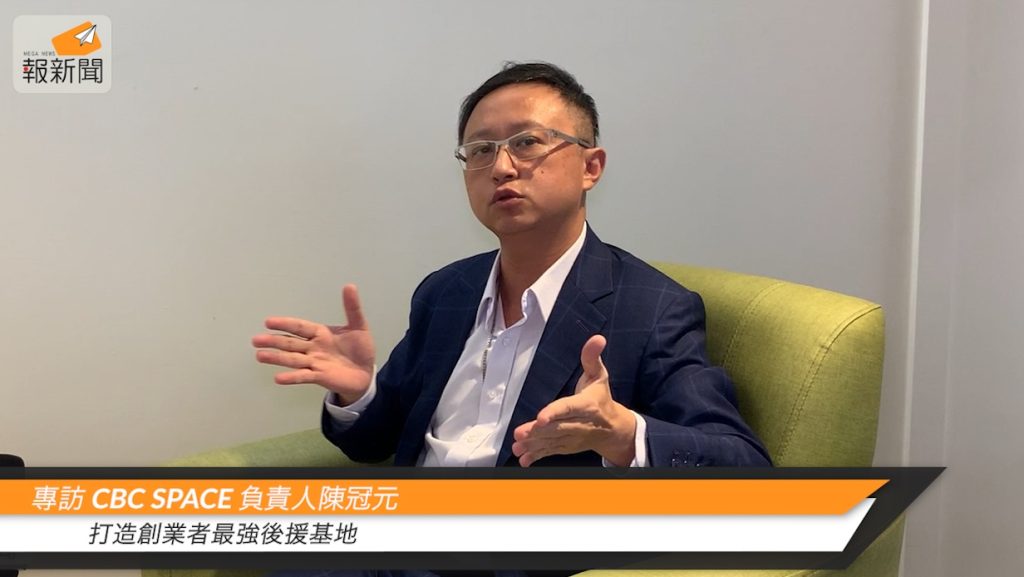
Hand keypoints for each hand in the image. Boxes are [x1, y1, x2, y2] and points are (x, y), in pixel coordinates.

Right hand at [252, 284, 375, 404]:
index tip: (268, 322)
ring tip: (260, 356)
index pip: (300, 327)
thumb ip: (352, 308)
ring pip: (293, 359)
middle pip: (290, 343)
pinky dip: (292, 377)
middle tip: (255, 340)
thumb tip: (350, 286)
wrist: (366, 373)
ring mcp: (315, 363)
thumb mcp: (359, 326)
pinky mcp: (320, 377)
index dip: (285, 324)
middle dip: (274, 341)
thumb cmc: (360, 348)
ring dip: (277, 358)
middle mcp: (313, 348)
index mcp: (320, 333)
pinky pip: (304, 377)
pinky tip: (278, 378)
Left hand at [511, 335, 636, 466]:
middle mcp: (580, 423)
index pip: (569, 408)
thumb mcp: (599, 376)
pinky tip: (523, 459)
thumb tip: (597, 338)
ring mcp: (572, 437)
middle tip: (520, 433)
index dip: (555, 412)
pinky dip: (537, 456)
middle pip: (557, 428)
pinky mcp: (566, 446)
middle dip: (538, 431)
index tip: (542, 417)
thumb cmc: (601, 398)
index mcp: (587, 405)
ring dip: (533, 445)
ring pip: (552, 441)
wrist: (613, 429)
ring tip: (517, 447)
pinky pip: (551, 451)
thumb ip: (592, 358)